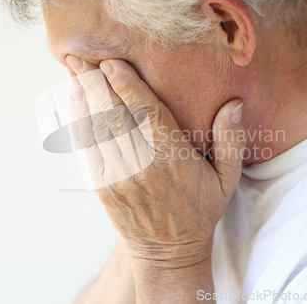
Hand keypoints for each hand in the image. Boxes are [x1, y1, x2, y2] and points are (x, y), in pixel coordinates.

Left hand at [67, 56, 245, 268]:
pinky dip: (79, 123)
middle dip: (95, 82)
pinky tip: (75, 103)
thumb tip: (234, 104)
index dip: (125, 83)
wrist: (168, 252)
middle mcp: (142, 163)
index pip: (145, 111)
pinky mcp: (103, 186)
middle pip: (114, 114)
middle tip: (81, 56)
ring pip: (96, 128)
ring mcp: (118, 175)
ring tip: (72, 71)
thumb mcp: (227, 179)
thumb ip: (231, 140)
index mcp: (172, 157)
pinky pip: (88, 148)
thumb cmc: (199, 211)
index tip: (111, 61)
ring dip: (82, 98)